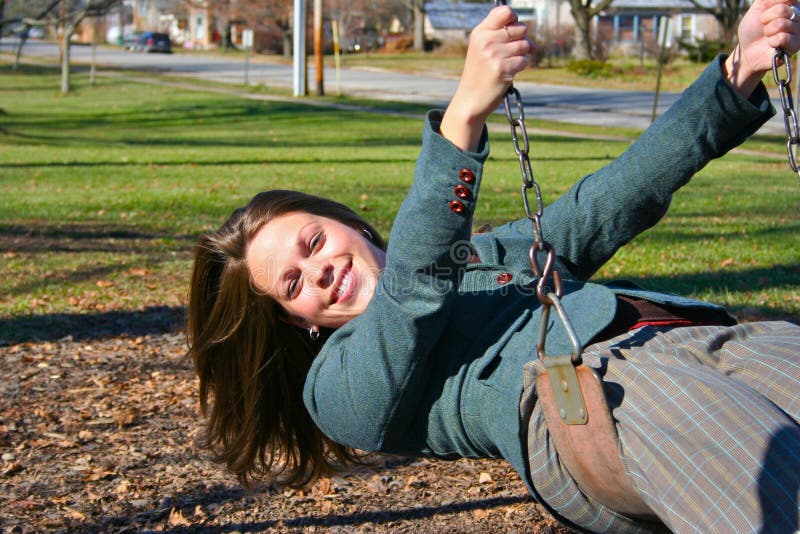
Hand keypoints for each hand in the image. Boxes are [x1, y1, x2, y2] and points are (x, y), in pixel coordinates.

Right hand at [440, 6, 531, 150]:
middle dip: (521, 40)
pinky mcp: (502, 69)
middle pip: (520, 28)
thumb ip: (500, 36)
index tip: (513, 30)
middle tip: (510, 53)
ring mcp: (493, 55)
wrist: (470, 101)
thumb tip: (531, 39)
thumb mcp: (482, 50)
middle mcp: (486, 41)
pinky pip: (524, 61)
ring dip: (521, 56)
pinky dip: (520, 68)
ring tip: (507, 64)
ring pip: (525, 45)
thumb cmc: (480, 75)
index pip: (505, 12)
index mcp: (479, 33)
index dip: (514, 18)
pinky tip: (508, 73)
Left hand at [725, 0, 799, 95]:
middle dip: (766, 18)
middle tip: (764, 26)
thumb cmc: (752, 30)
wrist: (747, 51)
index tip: (763, 13)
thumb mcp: (756, 9)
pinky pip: (783, 38)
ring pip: (782, 24)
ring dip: (768, 31)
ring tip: (767, 36)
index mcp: (790, 5)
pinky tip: (771, 44)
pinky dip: (772, 41)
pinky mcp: (796, 45)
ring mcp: (798, 31)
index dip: (769, 5)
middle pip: (782, 10)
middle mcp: (797, 16)